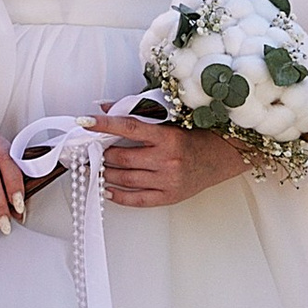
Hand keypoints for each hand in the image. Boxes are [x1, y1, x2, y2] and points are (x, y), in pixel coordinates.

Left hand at [93, 115, 250, 208]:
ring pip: (126, 179)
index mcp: (167, 136)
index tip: (85, 122)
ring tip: (96, 168)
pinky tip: (108, 189)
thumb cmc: (194, 137)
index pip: (128, 127)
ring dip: (106, 173)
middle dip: (102, 154)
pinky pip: (137, 199)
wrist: (222, 157)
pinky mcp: (169, 196)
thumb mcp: (169, 121)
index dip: (104, 125)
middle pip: (122, 158)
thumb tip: (106, 108)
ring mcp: (168, 180)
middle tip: (90, 150)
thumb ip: (137, 114)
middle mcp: (167, 159)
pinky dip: (118, 195)